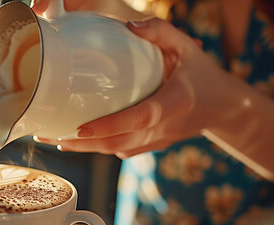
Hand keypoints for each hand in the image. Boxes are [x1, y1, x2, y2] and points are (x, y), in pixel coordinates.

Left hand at [35, 18, 236, 157]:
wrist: (223, 106)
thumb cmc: (201, 73)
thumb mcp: (187, 47)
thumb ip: (161, 32)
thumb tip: (128, 27)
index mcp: (176, 102)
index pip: (139, 118)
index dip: (109, 125)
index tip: (81, 128)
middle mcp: (165, 127)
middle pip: (118, 142)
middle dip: (82, 144)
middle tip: (50, 136)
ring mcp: (157, 141)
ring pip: (115, 150)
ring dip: (83, 148)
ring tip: (52, 138)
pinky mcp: (151, 147)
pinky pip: (120, 150)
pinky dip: (97, 147)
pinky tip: (74, 139)